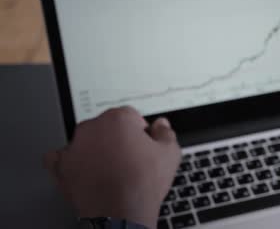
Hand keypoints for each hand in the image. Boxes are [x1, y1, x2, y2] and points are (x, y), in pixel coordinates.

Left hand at [44, 106, 180, 227]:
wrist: (121, 214)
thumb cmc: (142, 184)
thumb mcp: (170, 154)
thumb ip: (166, 133)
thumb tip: (161, 126)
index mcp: (118, 118)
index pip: (131, 116)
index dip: (141, 132)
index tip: (144, 146)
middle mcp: (92, 128)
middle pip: (107, 126)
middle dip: (117, 138)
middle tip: (129, 159)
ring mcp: (74, 147)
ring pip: (85, 140)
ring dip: (95, 149)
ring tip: (109, 169)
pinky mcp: (61, 167)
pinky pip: (59, 157)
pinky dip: (69, 161)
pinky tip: (83, 169)